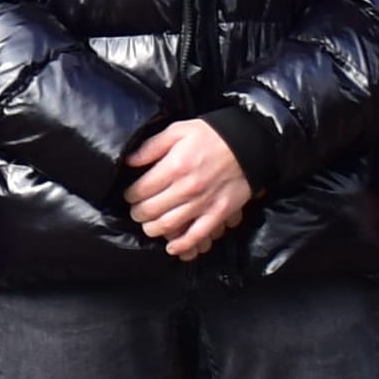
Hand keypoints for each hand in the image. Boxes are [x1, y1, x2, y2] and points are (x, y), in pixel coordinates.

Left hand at [123, 116, 254, 259]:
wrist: (249, 144)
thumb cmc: (212, 135)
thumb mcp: (178, 131)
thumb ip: (151, 147)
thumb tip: (129, 161)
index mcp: (174, 166)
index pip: (141, 190)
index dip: (130, 195)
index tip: (130, 195)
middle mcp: (187, 188)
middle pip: (151, 211)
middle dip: (138, 213)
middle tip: (137, 211)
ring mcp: (203, 203)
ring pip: (168, 226)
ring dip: (153, 229)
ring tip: (150, 225)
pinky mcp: (218, 213)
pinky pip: (197, 235)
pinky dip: (182, 245)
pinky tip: (171, 247)